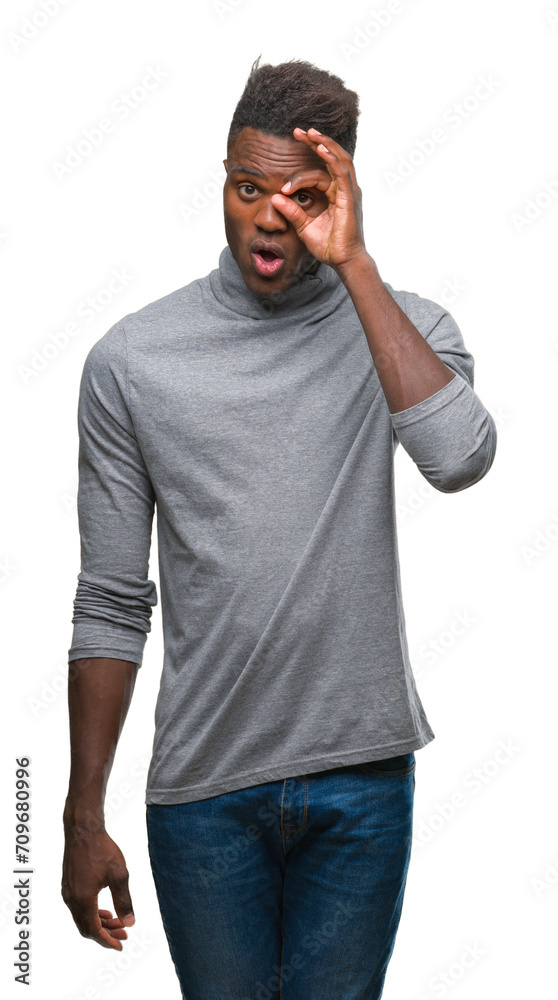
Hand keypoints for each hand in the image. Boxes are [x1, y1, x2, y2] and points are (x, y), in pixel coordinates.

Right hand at [61, 824, 134, 949]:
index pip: (94, 931)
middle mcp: (71, 900)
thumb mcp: (119, 875)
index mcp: (83, 900)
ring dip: (99, 923)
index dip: (108, 941)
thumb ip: (124, 900)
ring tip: (117, 922)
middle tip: (124, 933)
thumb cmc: (102, 850)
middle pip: (86, 928)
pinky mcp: (68, 885)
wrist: (83, 830)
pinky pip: (78, 908)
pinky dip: (92, 913)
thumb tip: (130, 922)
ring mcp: (67, 892)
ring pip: (82, 918)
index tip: (121, 945)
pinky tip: (105, 910)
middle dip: (106, 934)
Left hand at [270, 126, 367, 269]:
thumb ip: (291, 211)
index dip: (302, 168)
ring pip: (339, 159)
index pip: (320, 171)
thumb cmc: (329, 246)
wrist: (343, 261)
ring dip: (324, 144)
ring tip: (310, 133)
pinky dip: (332, 159)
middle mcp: (344, 189)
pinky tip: (321, 149)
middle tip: (298, 131)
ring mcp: (349, 192)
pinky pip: (341, 172)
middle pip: (332, 157)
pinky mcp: (349, 198)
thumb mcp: (303, 226)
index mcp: (335, 194)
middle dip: (316, 142)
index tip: (283, 179)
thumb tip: (274, 198)